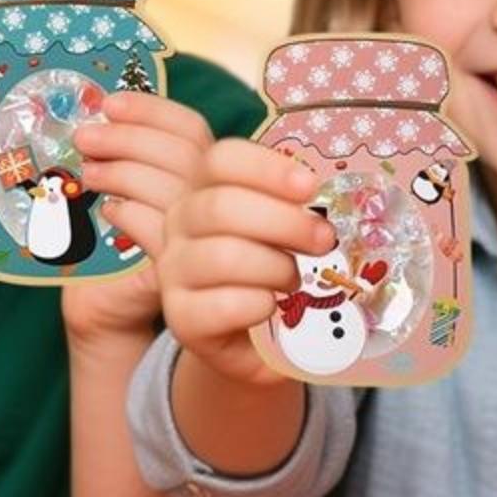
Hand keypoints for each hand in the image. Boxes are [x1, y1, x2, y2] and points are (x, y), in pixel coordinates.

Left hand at [59, 92, 211, 343]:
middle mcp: (215, 199)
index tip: (110, 103)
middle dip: (127, 137)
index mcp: (209, 172)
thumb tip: (99, 113)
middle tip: (84, 136)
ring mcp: (203, 235)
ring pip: (171, 189)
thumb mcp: (127, 192)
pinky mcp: (181, 273)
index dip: (152, 110)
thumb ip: (130, 158)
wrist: (111, 309)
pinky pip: (159, 233)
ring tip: (88, 172)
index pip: (190, 127)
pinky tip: (108, 211)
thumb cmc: (112, 242)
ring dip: (122, 172)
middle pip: (181, 152)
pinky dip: (130, 214)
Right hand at [158, 137, 331, 387]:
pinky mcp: (181, 318)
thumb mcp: (279, 230)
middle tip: (323, 239)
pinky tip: (270, 307)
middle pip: (221, 206)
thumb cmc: (268, 269)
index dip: (267, 168)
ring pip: (223, 256)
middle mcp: (179, 224)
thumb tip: (322, 200)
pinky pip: (225, 305)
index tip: (310, 187)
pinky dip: (260, 305)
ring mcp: (173, 272)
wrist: (250, 336)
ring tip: (293, 280)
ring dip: (275, 267)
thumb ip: (291, 207)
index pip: (221, 160)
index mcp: (203, 189)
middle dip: (284, 222)